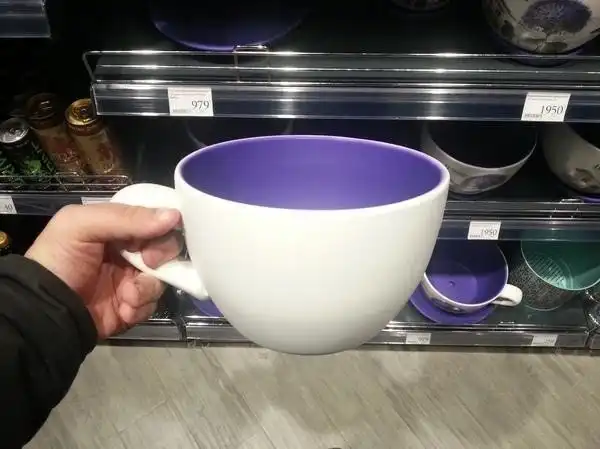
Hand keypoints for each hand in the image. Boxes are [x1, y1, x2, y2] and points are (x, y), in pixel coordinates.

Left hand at [25, 203, 181, 338]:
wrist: (43, 310)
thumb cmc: (58, 259)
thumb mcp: (82, 225)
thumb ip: (127, 217)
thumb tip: (175, 215)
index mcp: (117, 226)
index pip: (154, 217)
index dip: (164, 223)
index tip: (161, 231)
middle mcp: (128, 250)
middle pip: (167, 245)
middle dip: (162, 254)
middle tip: (148, 262)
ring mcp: (132, 279)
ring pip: (163, 276)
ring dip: (148, 286)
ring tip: (128, 295)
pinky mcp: (133, 305)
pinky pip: (153, 302)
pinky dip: (140, 306)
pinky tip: (123, 308)